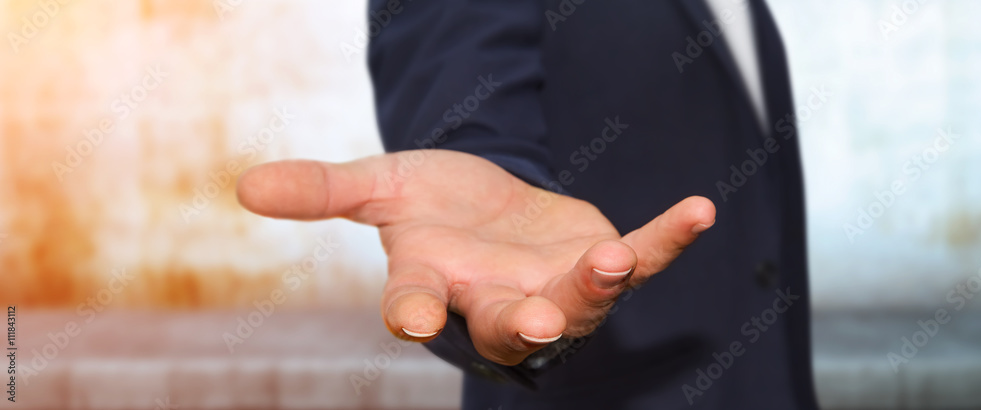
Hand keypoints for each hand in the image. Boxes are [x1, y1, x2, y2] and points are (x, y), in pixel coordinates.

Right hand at [236, 150, 714, 364]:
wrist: (489, 205)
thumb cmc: (433, 207)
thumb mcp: (380, 187)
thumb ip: (323, 191)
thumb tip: (243, 185)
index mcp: (435, 284)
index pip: (417, 305)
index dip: (412, 312)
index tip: (408, 319)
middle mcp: (494, 299)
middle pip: (505, 325)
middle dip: (519, 325)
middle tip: (531, 324)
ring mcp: (553, 287)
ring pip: (577, 303)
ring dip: (596, 288)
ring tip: (615, 261)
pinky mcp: (598, 257)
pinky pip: (641, 257)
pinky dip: (668, 240)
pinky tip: (698, 210)